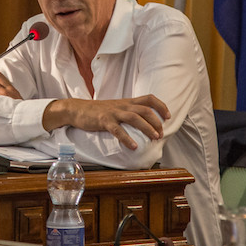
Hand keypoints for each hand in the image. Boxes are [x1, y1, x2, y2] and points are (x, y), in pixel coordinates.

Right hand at [44, 95, 169, 149]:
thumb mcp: (116, 108)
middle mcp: (123, 105)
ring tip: (154, 138)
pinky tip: (134, 146)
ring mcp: (114, 112)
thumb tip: (144, 123)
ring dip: (147, 128)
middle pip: (145, 109)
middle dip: (156, 122)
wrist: (78, 109)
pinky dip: (127, 138)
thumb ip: (129, 112)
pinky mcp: (104, 121)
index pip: (149, 98)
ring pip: (135, 118)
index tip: (168, 116)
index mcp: (127, 102)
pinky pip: (118, 130)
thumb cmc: (98, 111)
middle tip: (160, 134)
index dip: (161, 106)